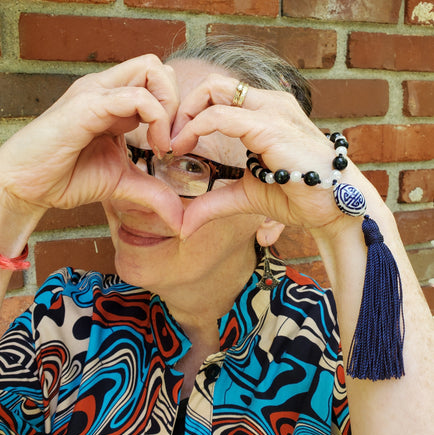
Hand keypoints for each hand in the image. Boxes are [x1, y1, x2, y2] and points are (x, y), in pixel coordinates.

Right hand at [0, 55, 183, 230]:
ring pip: (151, 70)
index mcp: (116, 102)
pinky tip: (153, 148)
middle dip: (177, 103)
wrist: (29, 186)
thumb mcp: (124, 183)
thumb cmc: (70, 176)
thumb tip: (180, 219)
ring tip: (162, 145)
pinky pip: (134, 96)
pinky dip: (155, 119)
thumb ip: (154, 193)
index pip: (159, 82)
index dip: (176, 112)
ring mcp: (96, 93)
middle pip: (158, 67)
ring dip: (169, 109)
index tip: (172, 148)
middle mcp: (108, 90)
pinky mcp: (86, 106)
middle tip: (172, 141)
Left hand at [171, 73, 365, 237]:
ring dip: (184, 114)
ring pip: (214, 91)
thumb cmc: (298, 196)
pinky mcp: (270, 127)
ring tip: (172, 144)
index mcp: (265, 113)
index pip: (219, 95)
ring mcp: (271, 112)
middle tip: (167, 138)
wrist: (334, 207)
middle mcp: (269, 104)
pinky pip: (222, 116)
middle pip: (213, 84)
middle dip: (183, 107)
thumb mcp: (246, 196)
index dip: (190, 113)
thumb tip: (183, 225)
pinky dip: (195, 127)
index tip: (173, 143)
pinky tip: (182, 146)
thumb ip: (214, 203)